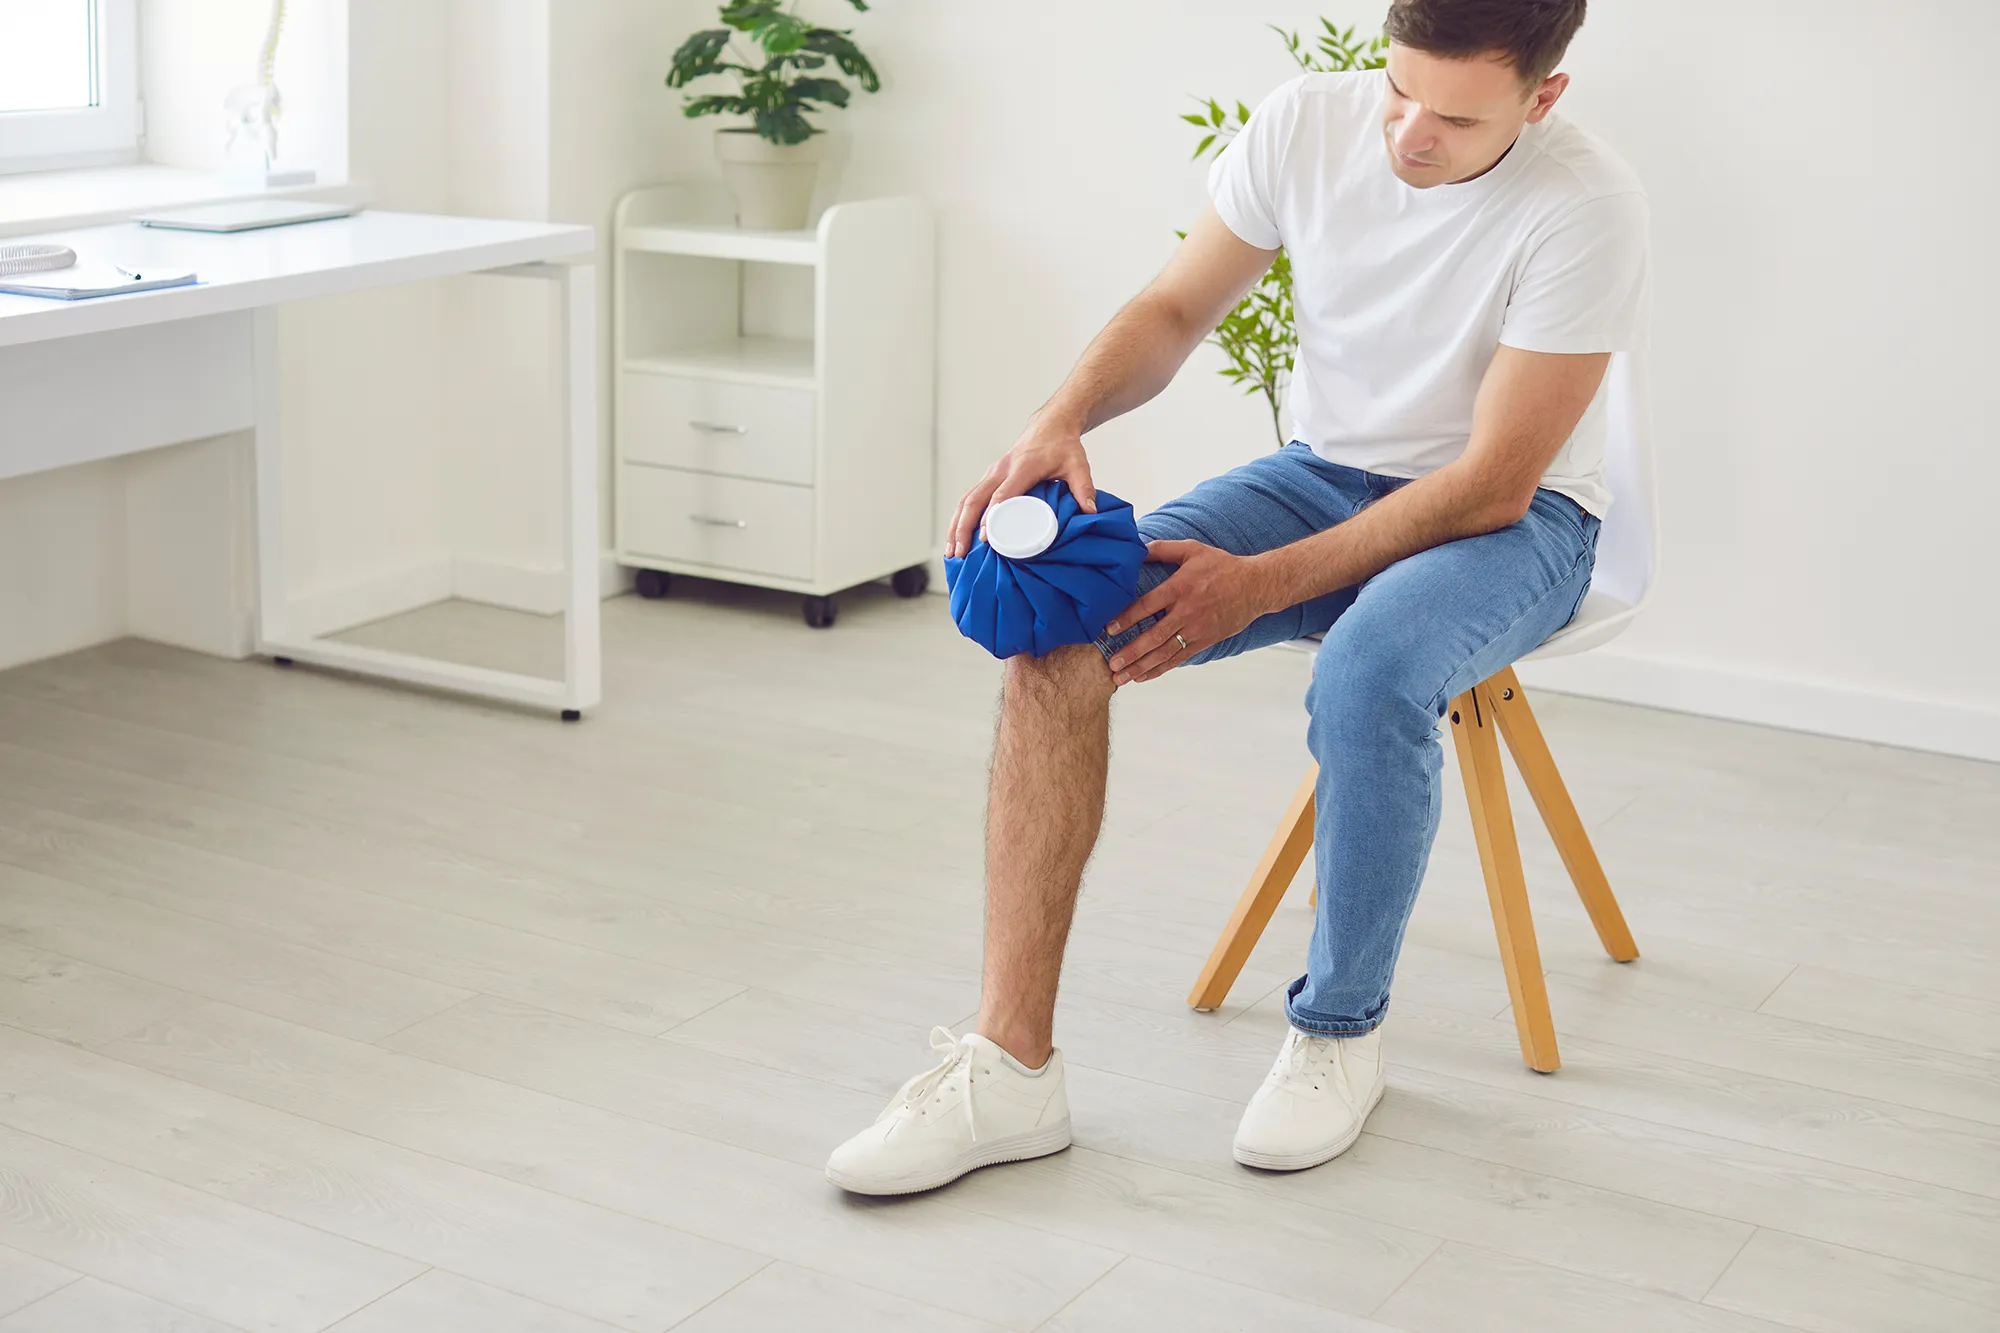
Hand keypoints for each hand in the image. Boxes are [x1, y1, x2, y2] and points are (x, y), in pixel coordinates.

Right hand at [947, 415, 1097, 558]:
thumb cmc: (1063, 446)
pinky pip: (968, 498)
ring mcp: (991, 473)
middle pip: (974, 500)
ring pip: (966, 500)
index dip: (992, 517)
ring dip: (956, 525)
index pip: (1001, 495)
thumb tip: (1091, 512)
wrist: (1050, 426)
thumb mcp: (1077, 465)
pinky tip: (955, 536)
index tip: (985, 538)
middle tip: (960, 553)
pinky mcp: (989, 477)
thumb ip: (1084, 488)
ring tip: (953, 552)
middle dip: (963, 527)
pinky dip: (959, 517)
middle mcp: (1001, 470)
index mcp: (1021, 467)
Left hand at [1103, 540, 1275, 685]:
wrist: (1256, 586)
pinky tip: (1143, 676)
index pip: (1148, 605)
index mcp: (1180, 587)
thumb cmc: (1223, 566)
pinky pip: (1179, 658)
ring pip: (1165, 652)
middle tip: (1111, 663)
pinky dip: (1160, 669)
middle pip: (1154, 636)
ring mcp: (1196, 629)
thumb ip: (1163, 549)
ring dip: (1141, 666)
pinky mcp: (1204, 641)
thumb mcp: (1192, 549)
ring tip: (1121, 677)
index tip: (1109, 629)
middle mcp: (1187, 611)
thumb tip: (1136, 548)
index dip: (1127, 618)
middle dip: (1131, 652)